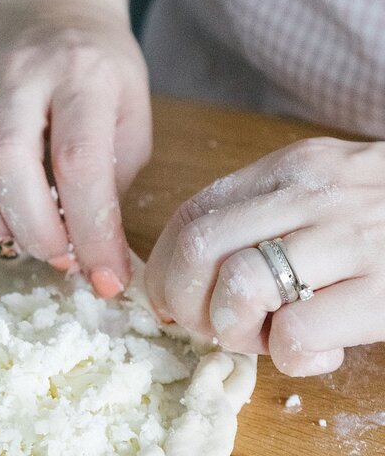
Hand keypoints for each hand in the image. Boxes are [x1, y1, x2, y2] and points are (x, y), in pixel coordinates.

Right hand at [0, 0, 151, 296]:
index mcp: (83, 75)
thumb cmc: (98, 79)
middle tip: (54, 258)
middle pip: (7, 156)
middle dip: (31, 228)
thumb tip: (85, 253)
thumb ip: (109, 183)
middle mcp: (22, 70)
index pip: (80, 160)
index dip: (89, 230)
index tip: (104, 278)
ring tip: (10, 243)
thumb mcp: (129, 123)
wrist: (51, 17)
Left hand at [144, 137, 384, 375]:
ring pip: (240, 286)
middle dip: (184, 301)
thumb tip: (180, 278)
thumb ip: (257, 220)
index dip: (163, 269)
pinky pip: (298, 333)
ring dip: (234, 328)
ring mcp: (353, 238)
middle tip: (208, 325)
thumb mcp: (319, 192)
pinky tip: (313, 349)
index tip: (170, 301)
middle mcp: (312, 194)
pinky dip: (289, 355)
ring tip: (264, 335)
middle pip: (198, 248)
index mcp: (287, 170)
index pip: (190, 215)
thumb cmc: (383, 214)